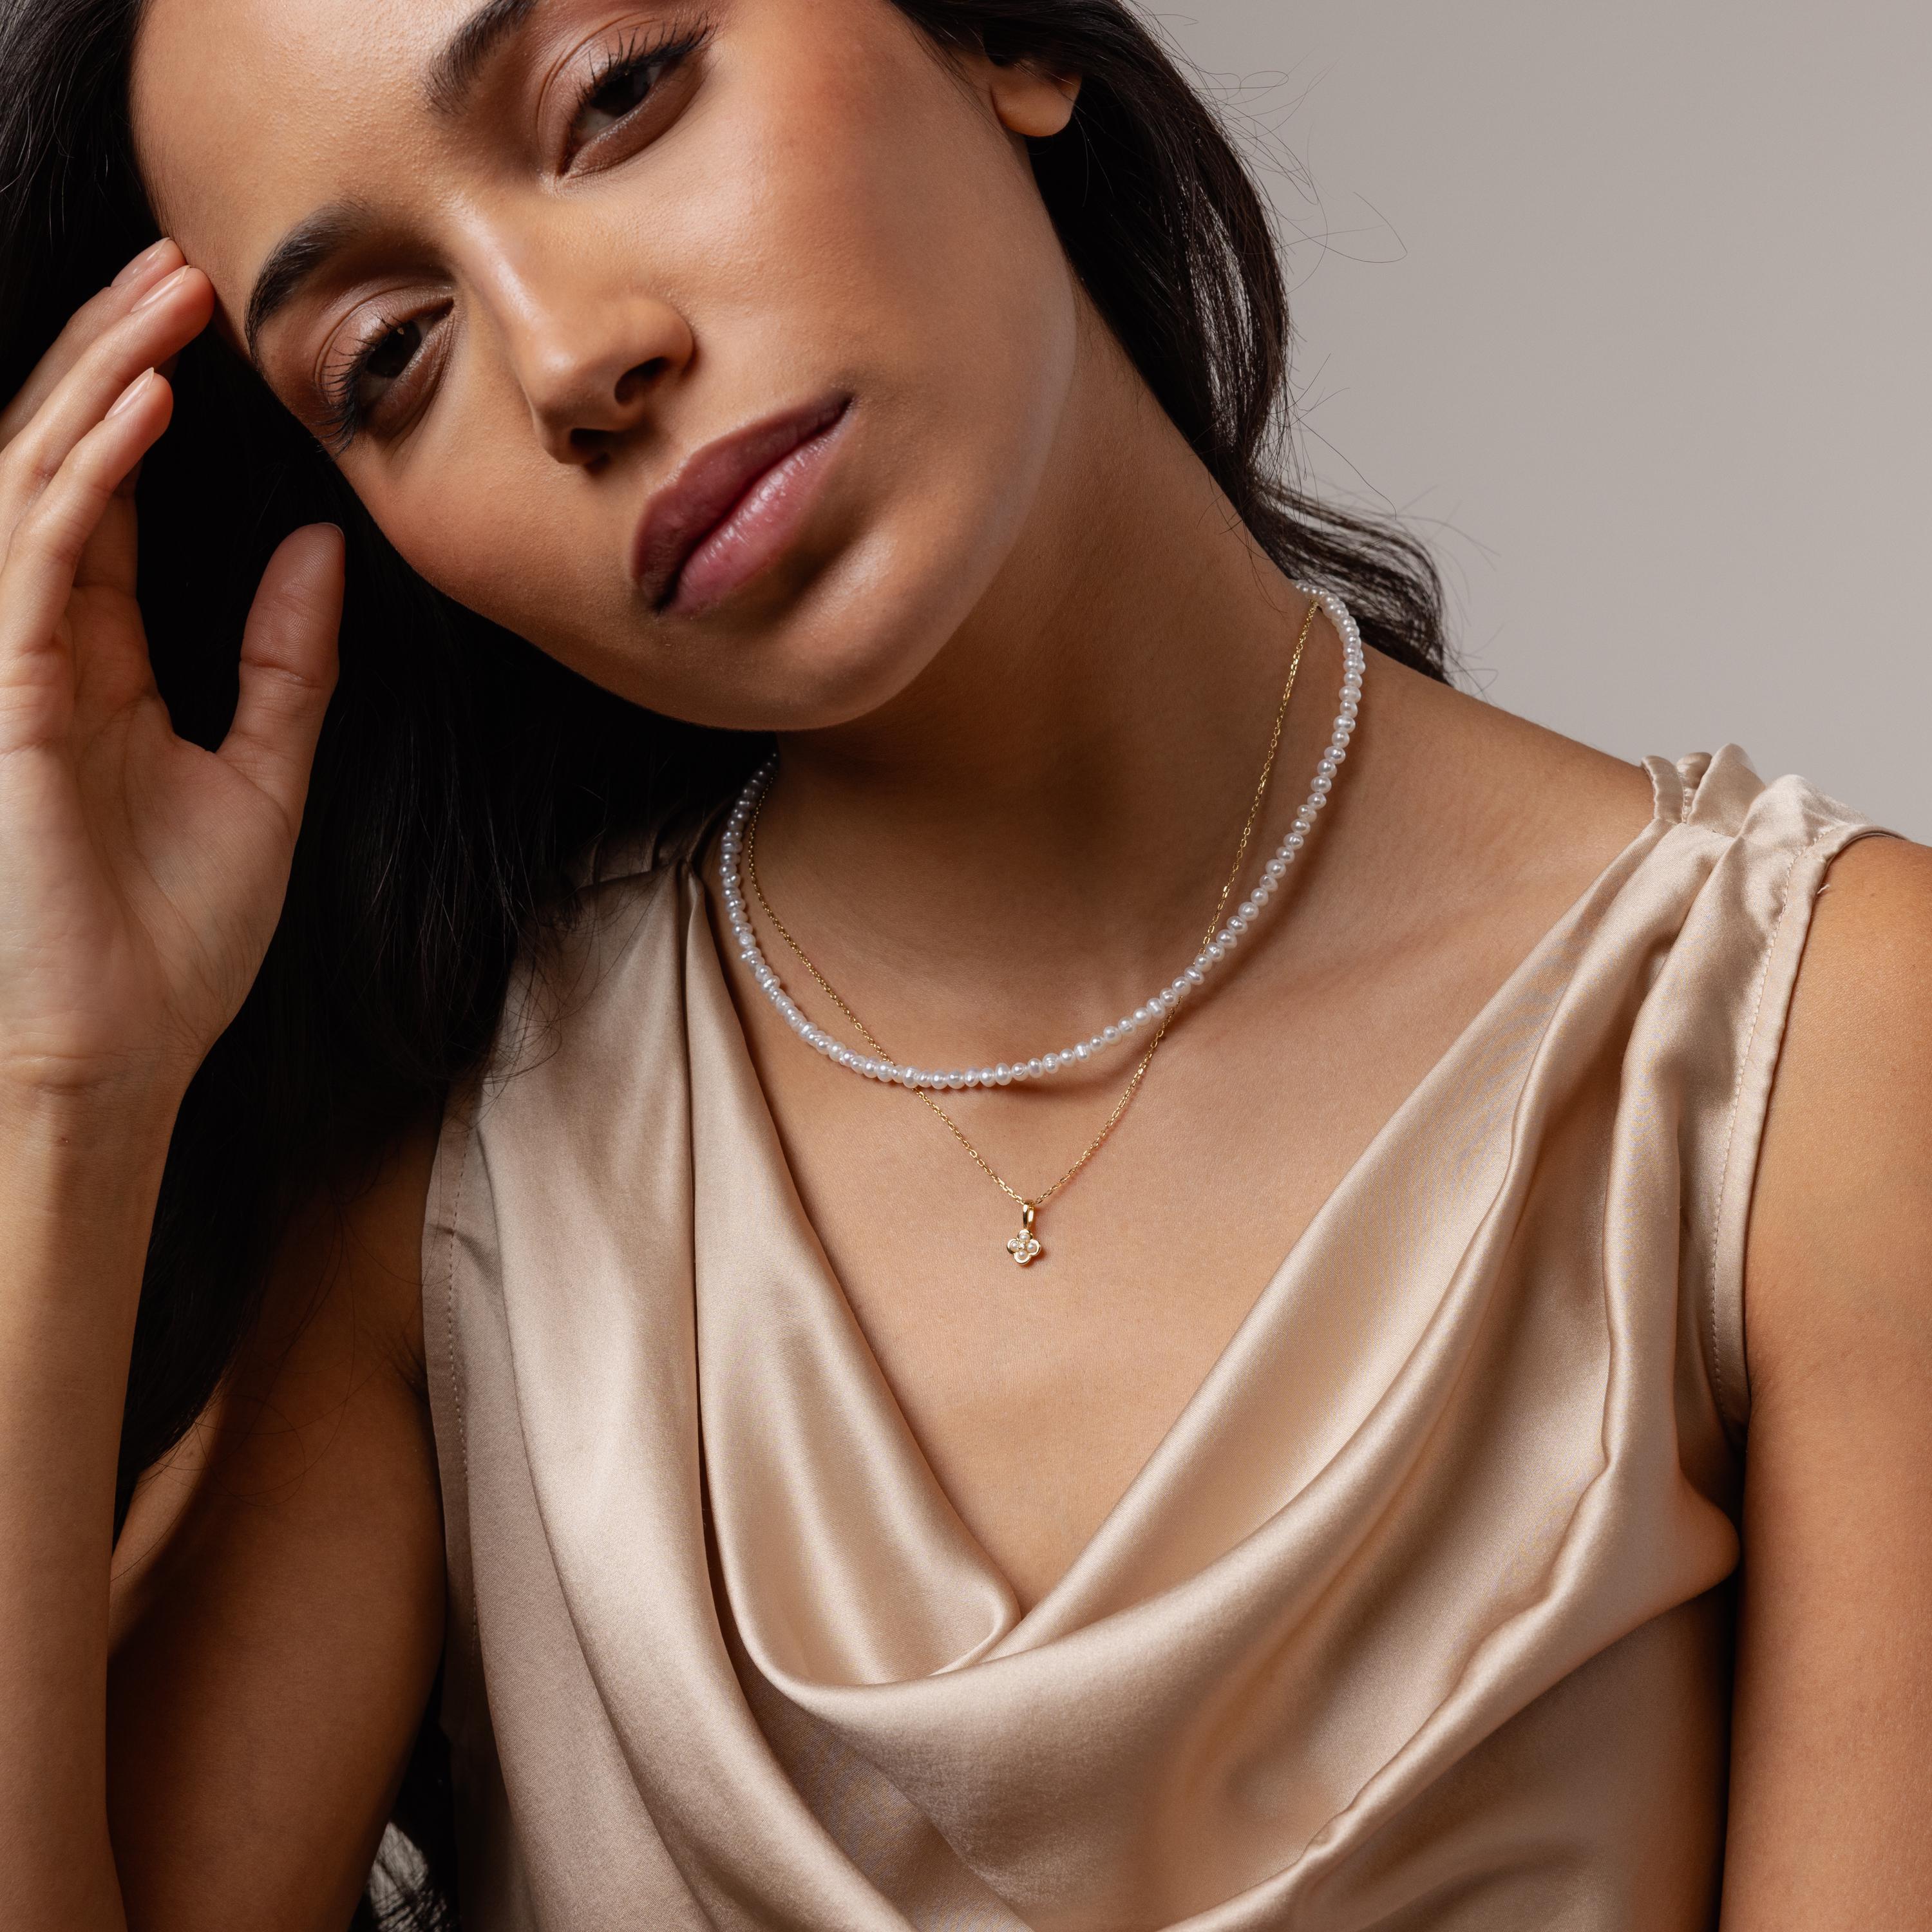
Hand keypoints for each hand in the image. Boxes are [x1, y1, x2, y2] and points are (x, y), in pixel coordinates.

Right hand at [0, 240, 342, 1107]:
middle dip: (113, 357)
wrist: (125, 1054)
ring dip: (97, 380)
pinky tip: (139, 406)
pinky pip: (35, 557)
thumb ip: (285, 662)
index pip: (103, 501)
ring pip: (36, 481)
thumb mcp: (262, 777)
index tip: (213, 333)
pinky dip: (82, 475)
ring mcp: (10, 667)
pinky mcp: (6, 699)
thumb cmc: (177, 940)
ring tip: (167, 298)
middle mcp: (38, 647)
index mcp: (93, 662)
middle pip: (62, 464)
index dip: (144, 406)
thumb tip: (318, 547)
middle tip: (185, 268)